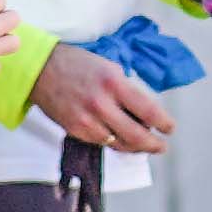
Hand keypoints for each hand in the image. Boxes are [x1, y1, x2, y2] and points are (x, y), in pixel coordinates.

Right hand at [29, 45, 176, 153]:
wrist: (41, 70)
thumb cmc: (78, 64)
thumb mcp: (109, 67)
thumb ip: (127, 90)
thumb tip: (144, 114)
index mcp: (114, 83)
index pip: (148, 111)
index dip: (164, 124)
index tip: (170, 128)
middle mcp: (102, 104)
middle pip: (136, 136)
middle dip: (153, 145)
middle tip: (161, 146)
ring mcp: (87, 120)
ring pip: (119, 144)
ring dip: (134, 146)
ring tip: (143, 144)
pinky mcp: (76, 130)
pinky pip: (102, 143)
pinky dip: (114, 142)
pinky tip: (119, 138)